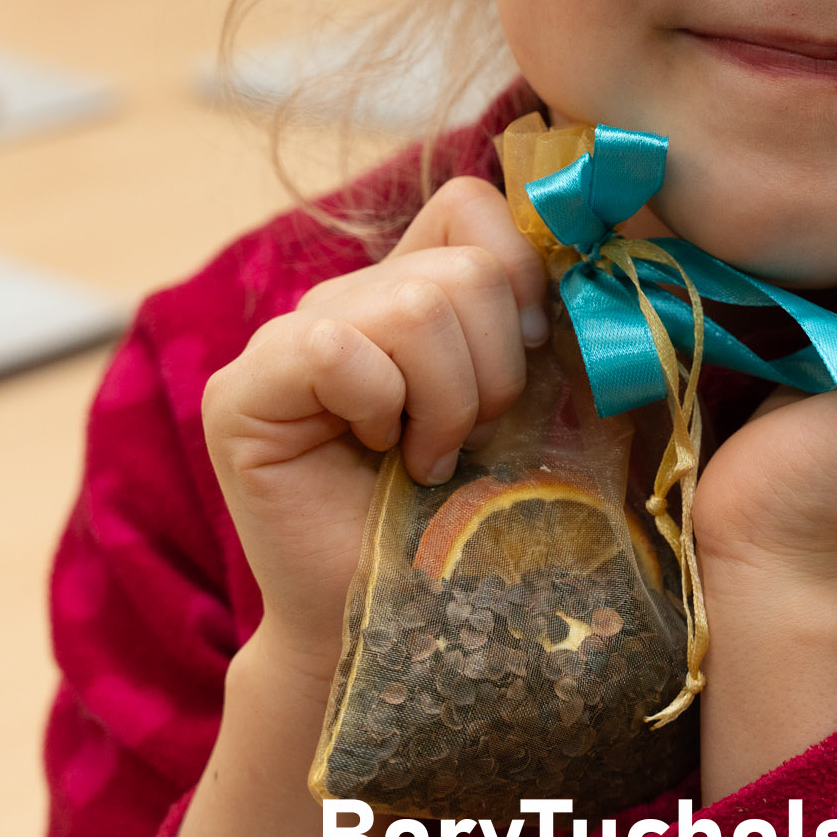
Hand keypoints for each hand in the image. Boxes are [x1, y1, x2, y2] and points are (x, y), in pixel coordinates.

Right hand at [200, 177, 549, 668]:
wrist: (414, 632)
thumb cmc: (481, 523)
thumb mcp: (537, 407)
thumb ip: (546, 324)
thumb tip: (593, 247)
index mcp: (411, 288)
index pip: (470, 205)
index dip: (519, 277)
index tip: (526, 363)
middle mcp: (344, 300)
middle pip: (459, 267)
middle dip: (493, 369)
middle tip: (470, 439)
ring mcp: (286, 340)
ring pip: (411, 305)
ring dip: (446, 401)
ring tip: (429, 458)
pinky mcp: (243, 392)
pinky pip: (333, 349)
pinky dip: (380, 409)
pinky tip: (380, 460)